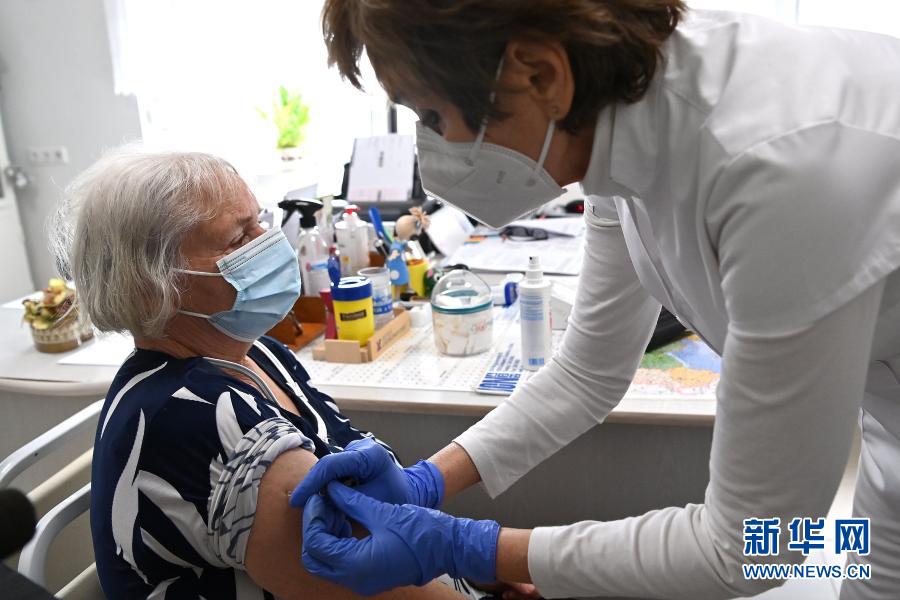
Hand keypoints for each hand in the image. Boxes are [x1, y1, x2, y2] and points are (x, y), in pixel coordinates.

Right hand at [289, 437, 442, 508]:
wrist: (409, 492)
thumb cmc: (396, 501)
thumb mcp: (371, 505)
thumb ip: (345, 501)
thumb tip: (318, 501)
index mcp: (369, 455)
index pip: (331, 465)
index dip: (310, 483)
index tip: (297, 502)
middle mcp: (361, 447)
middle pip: (326, 465)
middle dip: (312, 486)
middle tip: (300, 507)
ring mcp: (356, 450)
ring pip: (328, 468)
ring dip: (319, 487)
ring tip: (313, 507)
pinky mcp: (352, 456)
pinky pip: (333, 470)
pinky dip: (327, 485)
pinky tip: (324, 501)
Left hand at [302, 481, 499, 595]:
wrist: (448, 547)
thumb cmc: (421, 532)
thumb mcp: (382, 512)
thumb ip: (352, 501)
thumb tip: (331, 489)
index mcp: (357, 565)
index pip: (317, 545)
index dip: (313, 519)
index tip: (319, 496)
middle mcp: (356, 579)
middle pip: (315, 559)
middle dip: (314, 530)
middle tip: (322, 504)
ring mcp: (363, 580)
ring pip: (327, 562)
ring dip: (325, 535)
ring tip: (334, 507)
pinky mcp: (369, 575)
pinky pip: (342, 562)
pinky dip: (338, 542)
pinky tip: (345, 519)